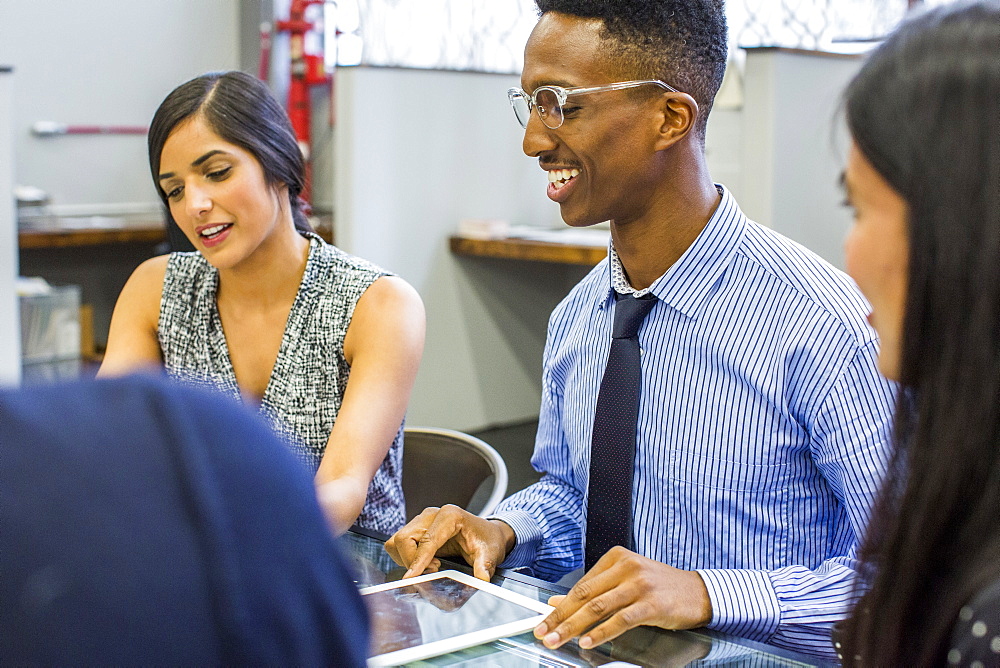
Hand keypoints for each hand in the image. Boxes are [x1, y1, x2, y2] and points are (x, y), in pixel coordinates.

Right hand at [384, 504, 514, 580]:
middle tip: (433, 570)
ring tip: (431, 566)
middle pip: (404, 538)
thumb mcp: (490, 553)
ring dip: (407, 559)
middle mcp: (432, 514)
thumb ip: (484, 566)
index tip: (412, 577)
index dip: (417, 560)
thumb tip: (482, 579)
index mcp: (450, 515)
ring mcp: (422, 521)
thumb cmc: (488, 540)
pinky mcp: (417, 529)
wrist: (488, 534)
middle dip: (412, 561)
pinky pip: (399, 544)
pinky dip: (406, 557)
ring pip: (398, 541)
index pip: (426, 540)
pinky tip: (425, 563)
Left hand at [533, 546, 711, 649]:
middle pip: (585, 595)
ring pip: (598, 607)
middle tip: (543, 631)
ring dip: (574, 626)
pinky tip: (588, 641)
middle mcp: (627, 567)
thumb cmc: (661, 587)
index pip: (581, 585)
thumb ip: (595, 591)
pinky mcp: (652, 603)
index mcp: (617, 558)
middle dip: (560, 616)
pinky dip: (601, 632)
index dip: (560, 605)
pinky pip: (620, 620)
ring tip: (558, 638)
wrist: (698, 593)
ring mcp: (639, 584)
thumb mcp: (625, 582)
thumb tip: (560, 604)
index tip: (544, 619)